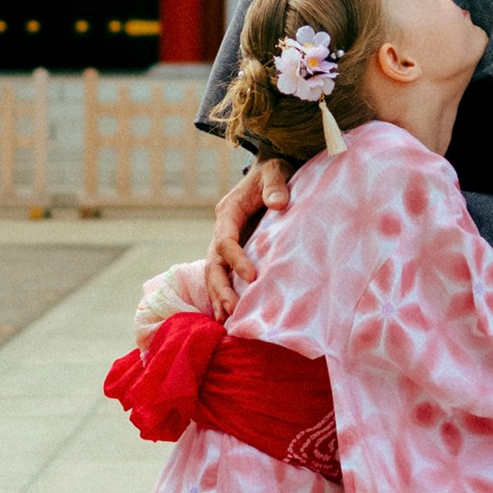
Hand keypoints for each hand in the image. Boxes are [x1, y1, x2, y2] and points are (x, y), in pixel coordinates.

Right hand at [204, 156, 289, 315]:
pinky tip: (229, 318)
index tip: (253, 277)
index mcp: (228, 212)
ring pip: (215, 274)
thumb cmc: (274, 171)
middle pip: (213, 264)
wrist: (271, 173)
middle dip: (221, 288)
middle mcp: (222, 230)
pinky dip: (225, 296)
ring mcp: (226, 243)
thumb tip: (279, 204)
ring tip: (227, 322)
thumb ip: (276, 186)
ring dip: (220, 297)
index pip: (225, 241)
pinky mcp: (235, 253)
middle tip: (234, 310)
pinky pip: (225, 277)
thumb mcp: (275, 171)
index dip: (236, 260)